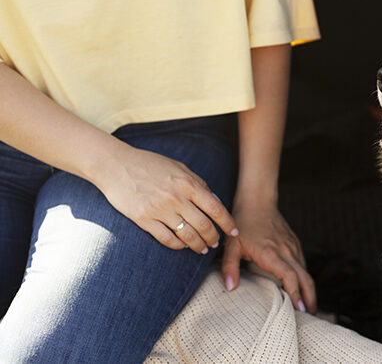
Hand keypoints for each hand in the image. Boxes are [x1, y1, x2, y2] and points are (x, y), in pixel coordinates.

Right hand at [96, 146, 237, 253]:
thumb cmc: (150, 165)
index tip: (233, 231)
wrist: (116, 166)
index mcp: (188, 184)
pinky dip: (178, 245)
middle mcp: (176, 198)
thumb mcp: (179, 168)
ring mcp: (160, 210)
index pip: (215, 208)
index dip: (227, 223)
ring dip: (198, 245)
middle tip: (215, 243)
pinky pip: (167, 239)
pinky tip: (182, 245)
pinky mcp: (144, 219)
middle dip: (213, 237)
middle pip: (203, 225)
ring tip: (202, 248)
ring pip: (187, 235)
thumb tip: (216, 201)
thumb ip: (198, 183)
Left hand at [221, 202, 316, 313]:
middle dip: (309, 298)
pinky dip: (305, 278)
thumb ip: (230, 266)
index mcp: (271, 253)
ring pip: (306, 272)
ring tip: (307, 307)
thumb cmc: (243, 223)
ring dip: (309, 290)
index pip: (289, 276)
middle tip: (309, 316)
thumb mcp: (231, 244)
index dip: (295, 293)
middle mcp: (286, 251)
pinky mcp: (295, 244)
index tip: (297, 309)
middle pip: (305, 278)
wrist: (258, 201)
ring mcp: (293, 247)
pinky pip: (303, 264)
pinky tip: (302, 288)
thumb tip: (230, 287)